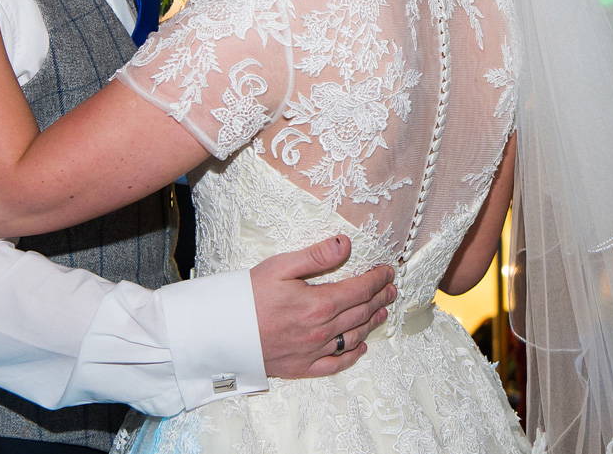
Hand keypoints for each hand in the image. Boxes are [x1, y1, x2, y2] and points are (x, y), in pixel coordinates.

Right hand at [250, 234, 396, 377]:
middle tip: (391, 289)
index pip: (359, 290)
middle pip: (360, 313)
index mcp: (318, 304)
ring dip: (372, 323)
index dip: (377, 280)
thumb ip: (315, 256)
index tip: (388, 271)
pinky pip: (335, 364)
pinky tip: (360, 348)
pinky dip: (352, 356)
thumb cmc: (247, 295)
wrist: (221, 331)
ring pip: (353, 337)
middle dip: (380, 299)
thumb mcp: (280, 266)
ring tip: (383, 313)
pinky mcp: (302, 367)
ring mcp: (313, 351)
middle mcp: (321, 330)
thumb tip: (345, 244)